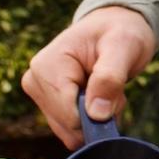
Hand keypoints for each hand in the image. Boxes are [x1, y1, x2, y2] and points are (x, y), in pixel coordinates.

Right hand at [21, 6, 155, 148]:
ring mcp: (39, 94)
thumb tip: (96, 114)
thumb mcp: (123, 47)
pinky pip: (71, 130)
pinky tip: (98, 96)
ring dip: (96, 118)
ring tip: (106, 88)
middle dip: (98, 115)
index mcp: (47, 66)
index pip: (69, 115)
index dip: (98, 115)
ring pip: (71, 132)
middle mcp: (35, 80)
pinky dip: (91, 120)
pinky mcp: (47, 104)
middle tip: (113, 87)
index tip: (115, 92)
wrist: (114, 26)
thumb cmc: (120, 32)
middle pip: (69, 127)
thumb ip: (110, 77)